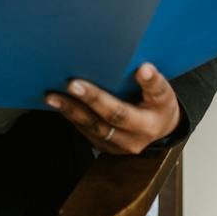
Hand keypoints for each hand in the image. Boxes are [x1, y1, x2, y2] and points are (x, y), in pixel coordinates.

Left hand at [45, 63, 182, 154]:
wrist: (160, 128)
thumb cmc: (159, 105)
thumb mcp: (164, 93)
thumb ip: (154, 83)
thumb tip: (144, 68)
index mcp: (148, 125)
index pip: (130, 110)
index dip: (119, 95)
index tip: (111, 80)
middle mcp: (132, 140)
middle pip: (106, 120)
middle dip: (88, 100)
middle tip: (70, 84)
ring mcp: (116, 146)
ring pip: (91, 127)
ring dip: (70, 110)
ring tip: (52, 96)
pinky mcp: (104, 146)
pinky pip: (85, 131)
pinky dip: (71, 115)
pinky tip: (58, 102)